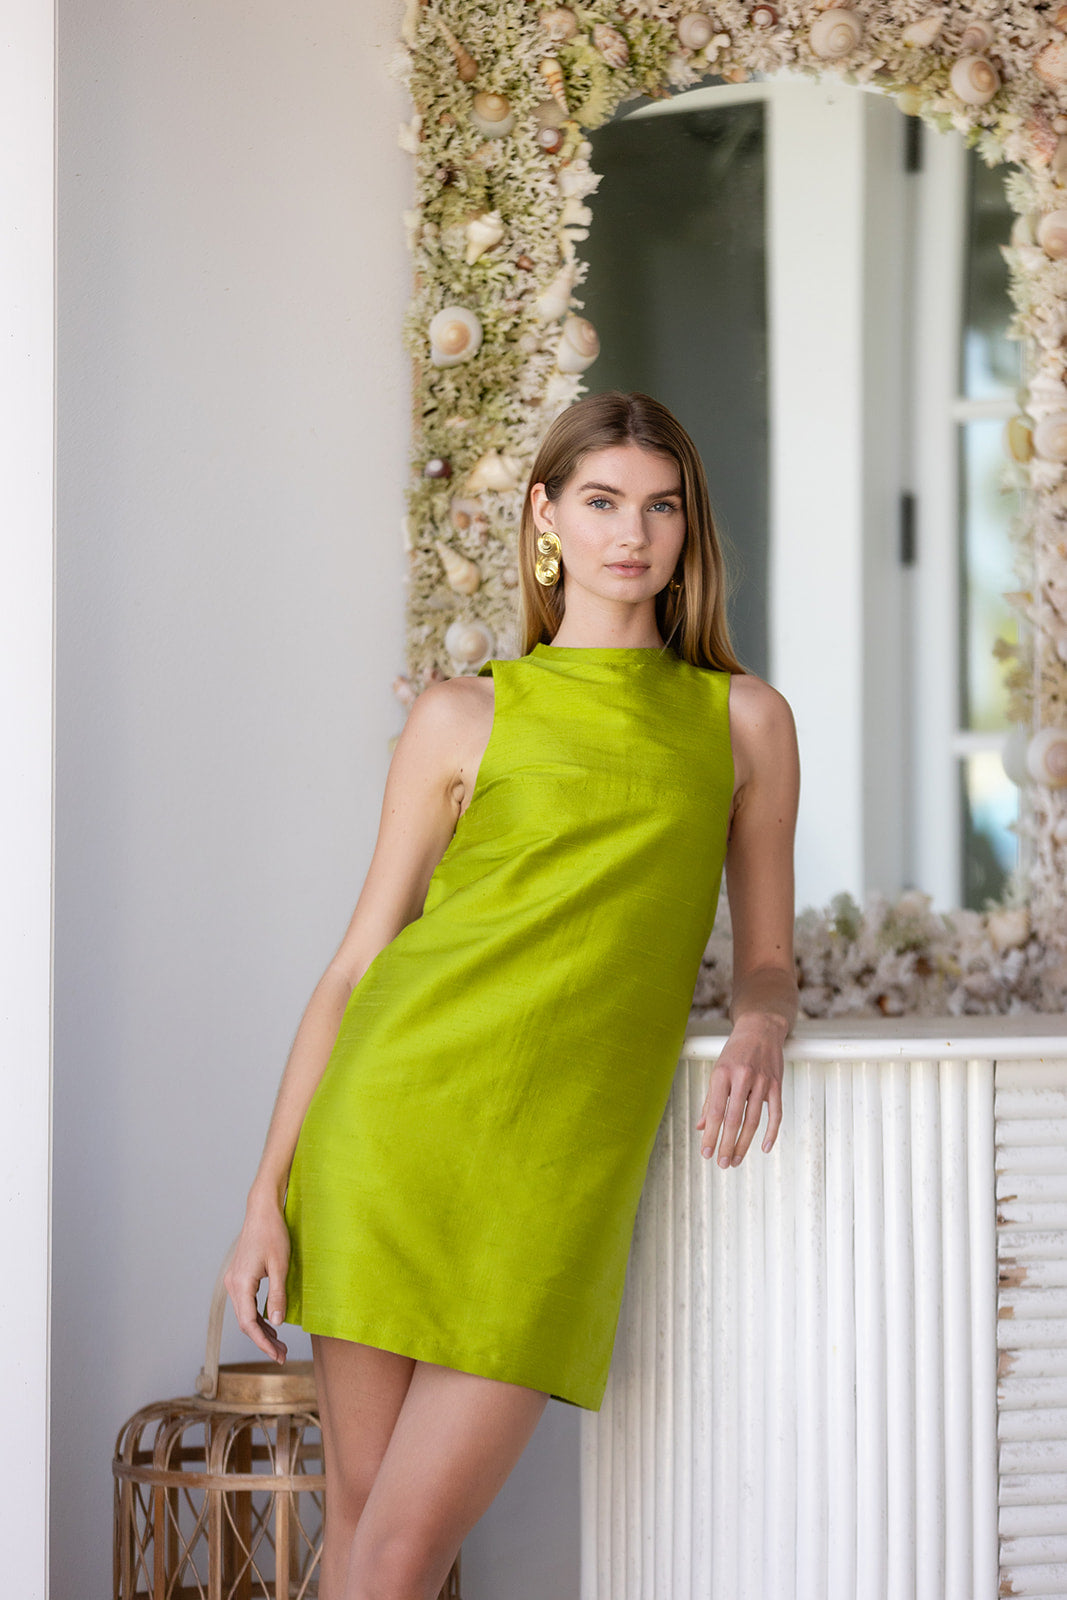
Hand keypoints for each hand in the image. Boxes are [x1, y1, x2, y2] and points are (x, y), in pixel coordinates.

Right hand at [224, 1196, 290, 1363]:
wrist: (262, 1210)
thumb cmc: (273, 1234)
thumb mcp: (280, 1266)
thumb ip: (277, 1296)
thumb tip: (277, 1324)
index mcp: (241, 1284)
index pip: (249, 1324)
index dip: (263, 1343)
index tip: (277, 1356)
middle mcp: (232, 1284)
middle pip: (245, 1322)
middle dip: (263, 1340)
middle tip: (282, 1354)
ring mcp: (234, 1280)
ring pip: (245, 1314)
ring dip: (260, 1330)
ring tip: (279, 1344)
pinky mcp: (239, 1276)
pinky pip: (246, 1303)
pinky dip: (257, 1316)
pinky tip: (271, 1323)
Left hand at [695, 1015, 784, 1168]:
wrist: (761, 1028)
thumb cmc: (736, 1051)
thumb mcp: (718, 1070)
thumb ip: (711, 1100)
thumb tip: (702, 1126)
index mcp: (722, 1074)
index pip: (716, 1111)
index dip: (711, 1135)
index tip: (706, 1153)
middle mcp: (742, 1077)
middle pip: (734, 1119)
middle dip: (727, 1144)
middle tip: (722, 1163)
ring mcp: (761, 1081)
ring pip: (753, 1119)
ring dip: (744, 1143)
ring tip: (737, 1159)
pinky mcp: (776, 1084)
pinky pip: (776, 1113)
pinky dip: (771, 1132)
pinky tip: (765, 1147)